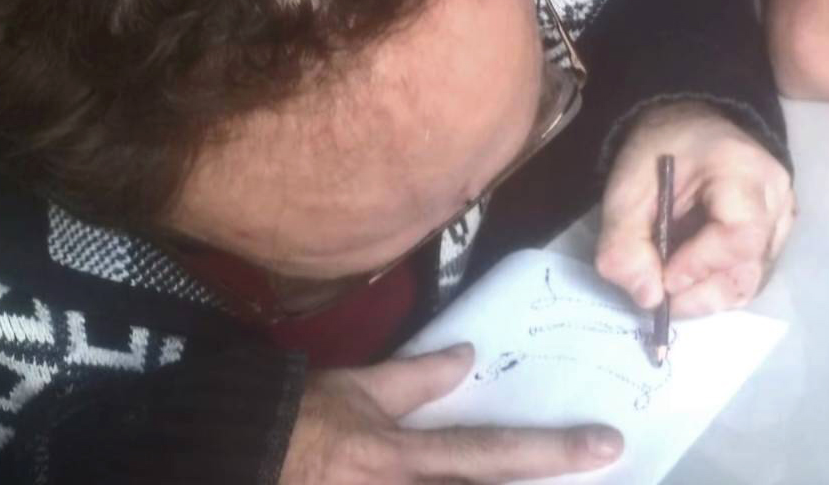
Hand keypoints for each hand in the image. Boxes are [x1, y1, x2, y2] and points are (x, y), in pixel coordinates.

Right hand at [280, 344, 621, 482]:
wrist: (220, 456)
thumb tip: (468, 357)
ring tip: (546, 482)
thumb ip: (416, 378)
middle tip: (598, 468)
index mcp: (403, 460)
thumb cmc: (289, 420)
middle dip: (538, 484)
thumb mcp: (355, 388)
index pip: (491, 454)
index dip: (553, 452)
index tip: (608, 445)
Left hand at [595, 101, 795, 316]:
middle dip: (702, 293)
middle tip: (663, 293)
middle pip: (751, 268)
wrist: (688, 122)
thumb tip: (649, 299)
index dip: (700, 267)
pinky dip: (720, 283)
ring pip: (754, 278)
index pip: (740, 236)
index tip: (661, 277)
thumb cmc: (659, 149)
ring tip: (676, 278)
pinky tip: (694, 269)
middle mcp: (776, 194)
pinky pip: (754, 272)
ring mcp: (783, 213)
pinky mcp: (778, 230)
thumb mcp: (626, 189)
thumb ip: (625, 244)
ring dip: (710, 292)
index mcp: (743, 170)